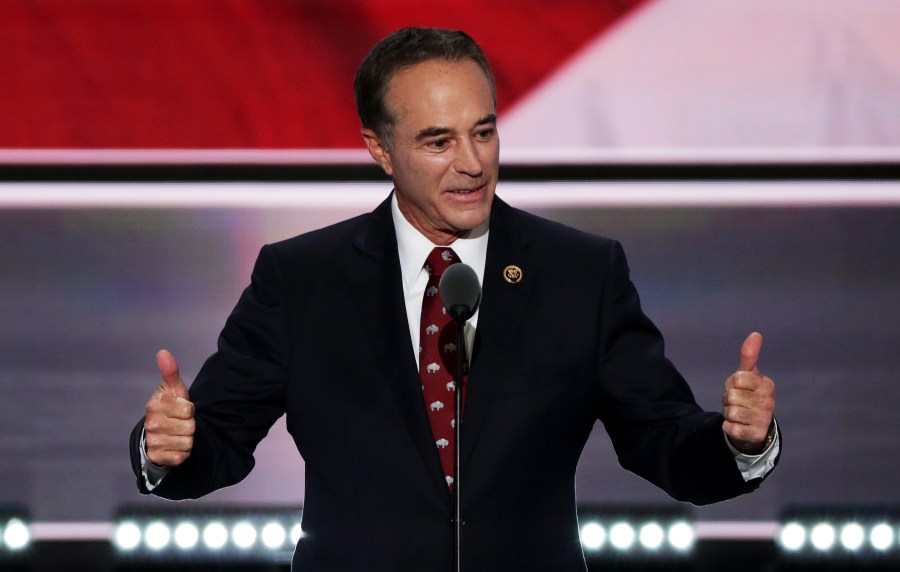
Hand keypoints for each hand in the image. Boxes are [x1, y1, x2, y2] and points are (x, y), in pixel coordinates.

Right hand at [144, 350, 194, 466]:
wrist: (157, 436)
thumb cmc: (169, 409)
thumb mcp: (172, 390)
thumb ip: (170, 372)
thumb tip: (163, 352)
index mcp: (155, 405)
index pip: (189, 409)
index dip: (189, 410)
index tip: (180, 409)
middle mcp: (151, 423)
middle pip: (190, 426)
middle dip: (189, 425)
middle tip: (179, 423)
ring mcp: (153, 441)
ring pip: (188, 442)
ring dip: (187, 440)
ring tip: (177, 435)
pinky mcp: (157, 457)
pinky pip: (181, 456)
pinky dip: (182, 453)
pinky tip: (174, 447)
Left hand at [722, 332, 775, 453]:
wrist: (754, 426)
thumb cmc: (748, 395)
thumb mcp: (748, 375)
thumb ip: (749, 356)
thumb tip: (755, 334)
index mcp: (767, 384)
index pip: (737, 378)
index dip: (731, 383)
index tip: (739, 388)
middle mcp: (768, 402)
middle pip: (731, 395)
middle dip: (728, 399)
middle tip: (737, 402)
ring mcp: (763, 419)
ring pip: (729, 411)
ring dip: (727, 413)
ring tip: (738, 414)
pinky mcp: (754, 435)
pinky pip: (729, 427)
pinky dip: (728, 426)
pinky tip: (738, 426)